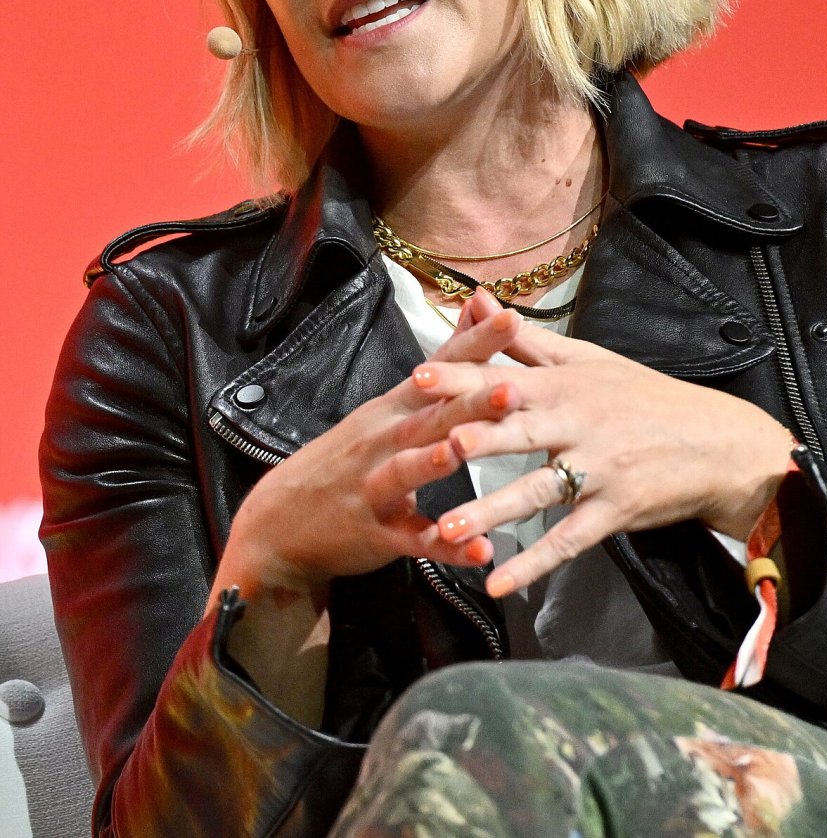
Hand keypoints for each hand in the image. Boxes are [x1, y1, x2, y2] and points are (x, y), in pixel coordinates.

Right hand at [218, 296, 522, 595]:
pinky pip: (414, 540)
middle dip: (470, 401)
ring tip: (465, 451)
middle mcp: (384, 440)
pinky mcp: (376, 532)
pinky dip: (447, 546)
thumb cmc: (350, 457)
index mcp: (394, 408)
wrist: (280, 522)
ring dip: (438, 461)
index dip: (473, 344)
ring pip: (408, 470)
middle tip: (512, 387)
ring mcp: (376, 486)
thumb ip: (439, 367)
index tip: (511, 318)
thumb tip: (476, 308)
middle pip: (430, 416)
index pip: (440, 368)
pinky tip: (482, 551)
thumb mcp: (388, 408)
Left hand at [405, 322, 794, 597]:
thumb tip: (480, 302)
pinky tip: (499, 583)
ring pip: (537, 491)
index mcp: (565, 385)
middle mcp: (577, 423)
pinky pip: (568, 540)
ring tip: (447, 527)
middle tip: (431, 444)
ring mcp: (597, 469)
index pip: (506, 378)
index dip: (461, 379)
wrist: (716, 443)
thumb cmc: (643, 397)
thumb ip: (526, 339)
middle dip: (475, 437)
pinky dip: (534, 564)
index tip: (417, 377)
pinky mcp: (614, 510)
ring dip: (491, 511)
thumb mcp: (587, 360)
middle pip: (518, 431)